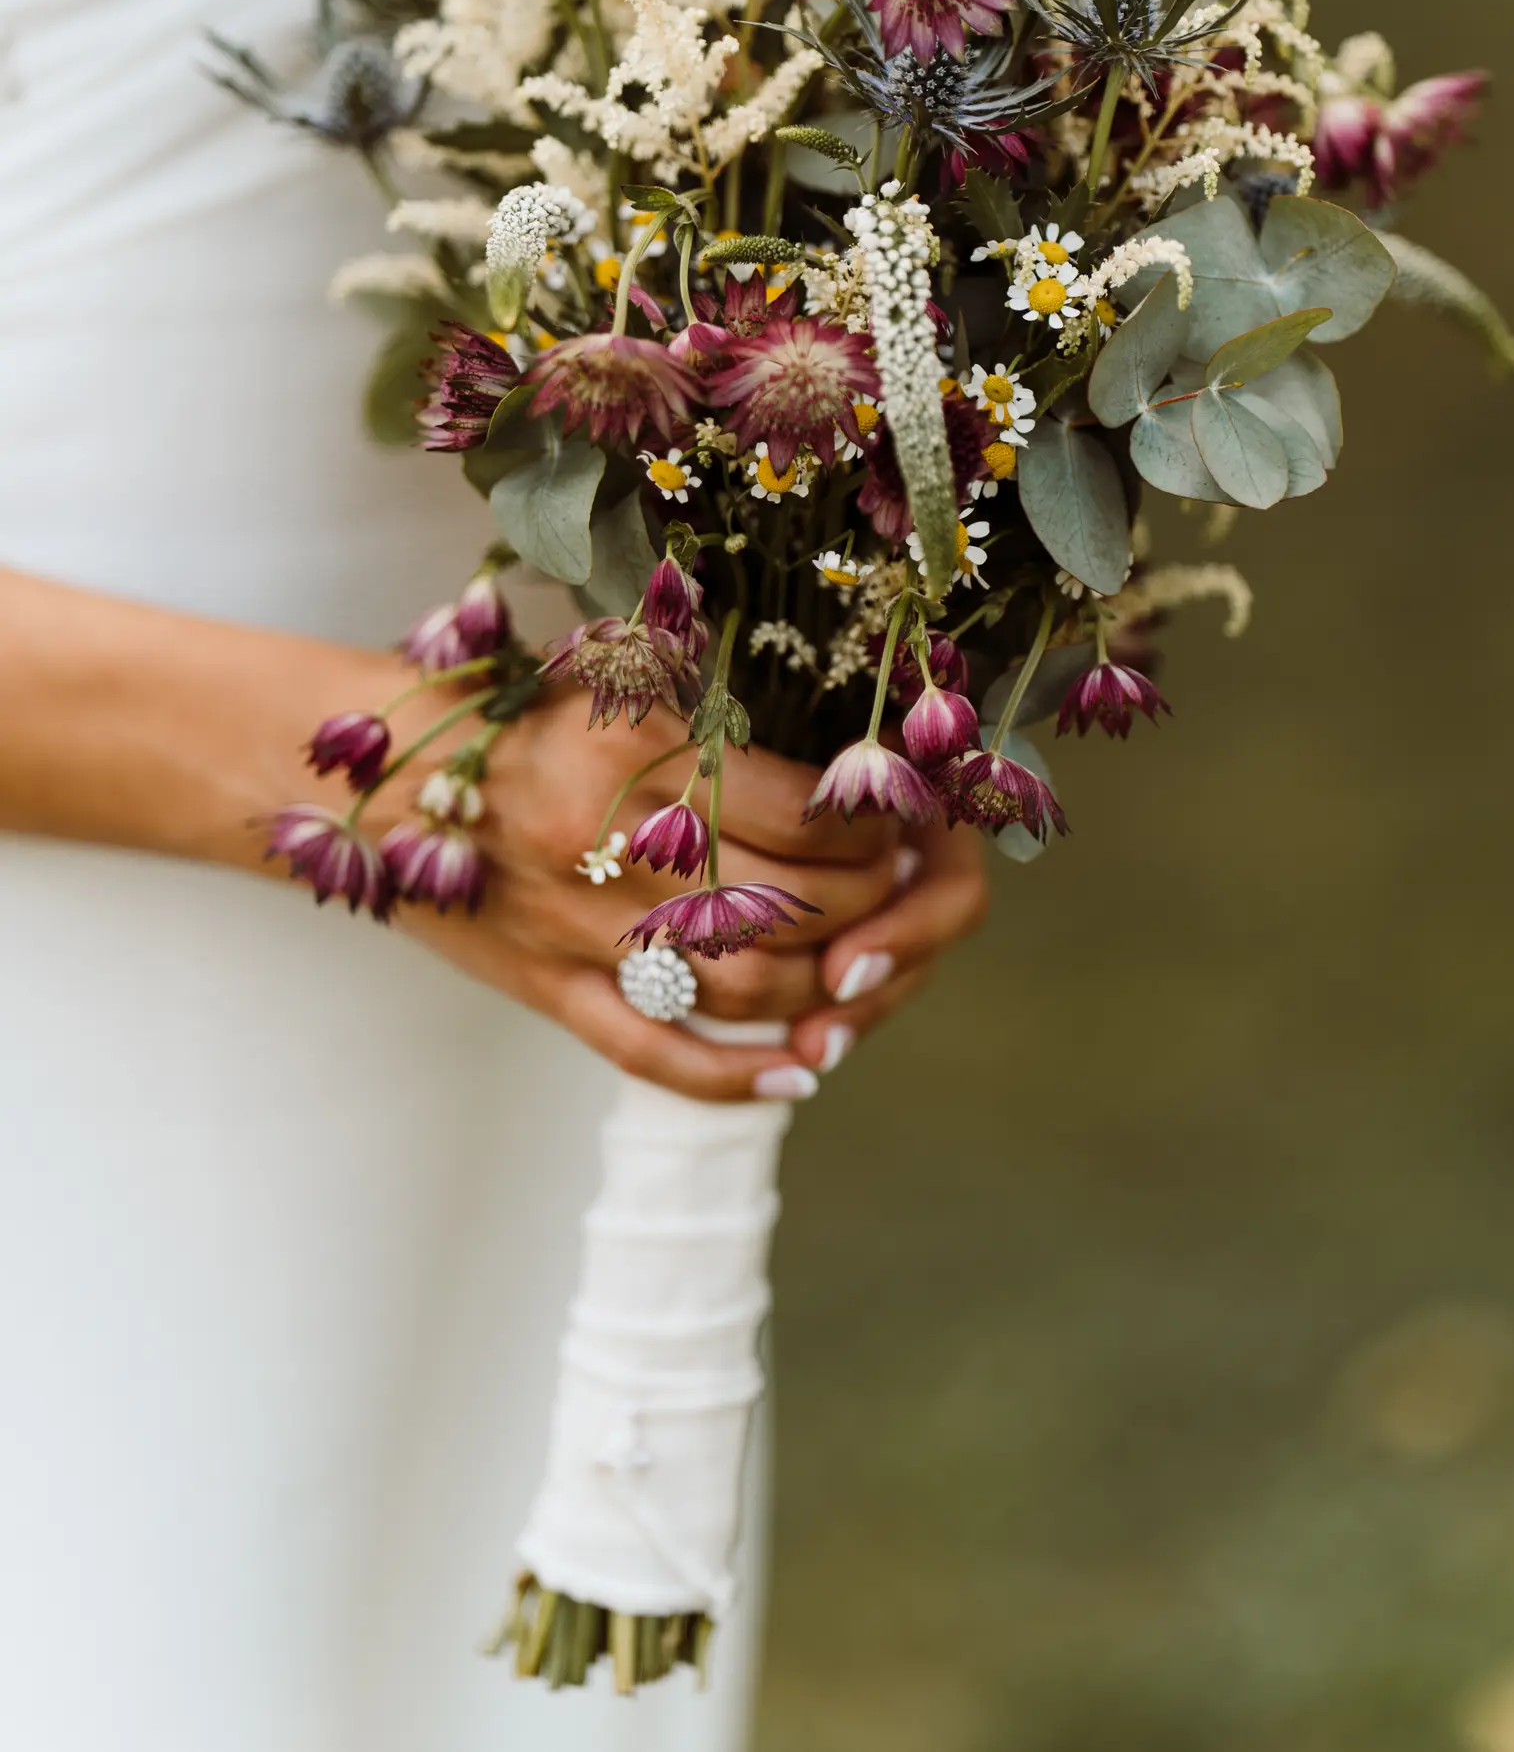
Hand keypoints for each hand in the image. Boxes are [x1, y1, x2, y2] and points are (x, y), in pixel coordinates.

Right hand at [385, 686, 988, 1102]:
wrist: (370, 775)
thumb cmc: (501, 713)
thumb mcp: (610, 682)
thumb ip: (711, 714)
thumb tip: (838, 758)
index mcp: (634, 752)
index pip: (797, 810)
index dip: (867, 826)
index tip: (894, 819)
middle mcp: (612, 846)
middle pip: (786, 905)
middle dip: (866, 906)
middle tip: (897, 888)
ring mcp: (579, 928)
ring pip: (742, 986)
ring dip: (823, 987)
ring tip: (860, 960)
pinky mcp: (547, 987)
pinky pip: (653, 1053)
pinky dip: (735, 1076)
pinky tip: (796, 1075)